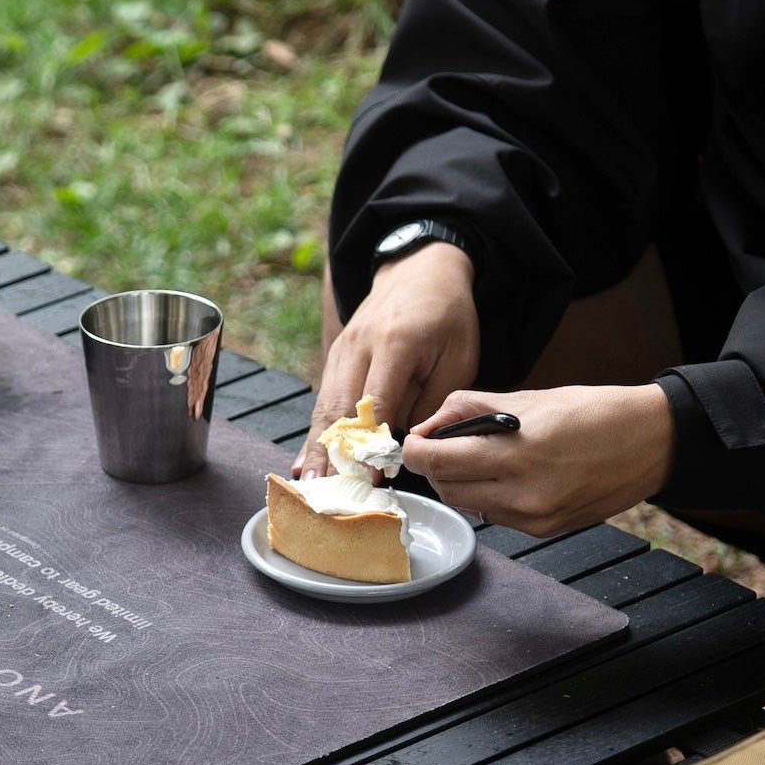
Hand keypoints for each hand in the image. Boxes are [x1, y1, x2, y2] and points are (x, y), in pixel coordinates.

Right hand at [295, 243, 477, 473]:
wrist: (419, 271)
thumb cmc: (447, 316)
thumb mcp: (459, 357)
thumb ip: (434, 402)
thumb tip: (408, 446)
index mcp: (395, 342)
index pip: (376, 402)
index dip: (370, 444)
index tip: (370, 480)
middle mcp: (359, 345)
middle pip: (339, 408)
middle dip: (331, 455)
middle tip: (325, 493)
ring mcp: (341, 351)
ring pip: (324, 406)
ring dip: (316, 449)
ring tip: (308, 486)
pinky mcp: (335, 358)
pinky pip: (324, 400)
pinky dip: (316, 434)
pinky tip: (306, 463)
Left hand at [404, 382, 674, 539]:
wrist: (651, 442)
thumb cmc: (593, 411)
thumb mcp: (528, 396)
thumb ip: (470, 409)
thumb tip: (431, 425)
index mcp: (515, 452)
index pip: (435, 461)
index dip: (415, 450)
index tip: (414, 440)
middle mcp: (523, 493)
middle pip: (445, 488)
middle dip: (436, 466)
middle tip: (442, 446)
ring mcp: (535, 517)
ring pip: (467, 505)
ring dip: (460, 483)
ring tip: (478, 459)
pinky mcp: (546, 530)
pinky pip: (496, 517)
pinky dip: (488, 497)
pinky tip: (507, 476)